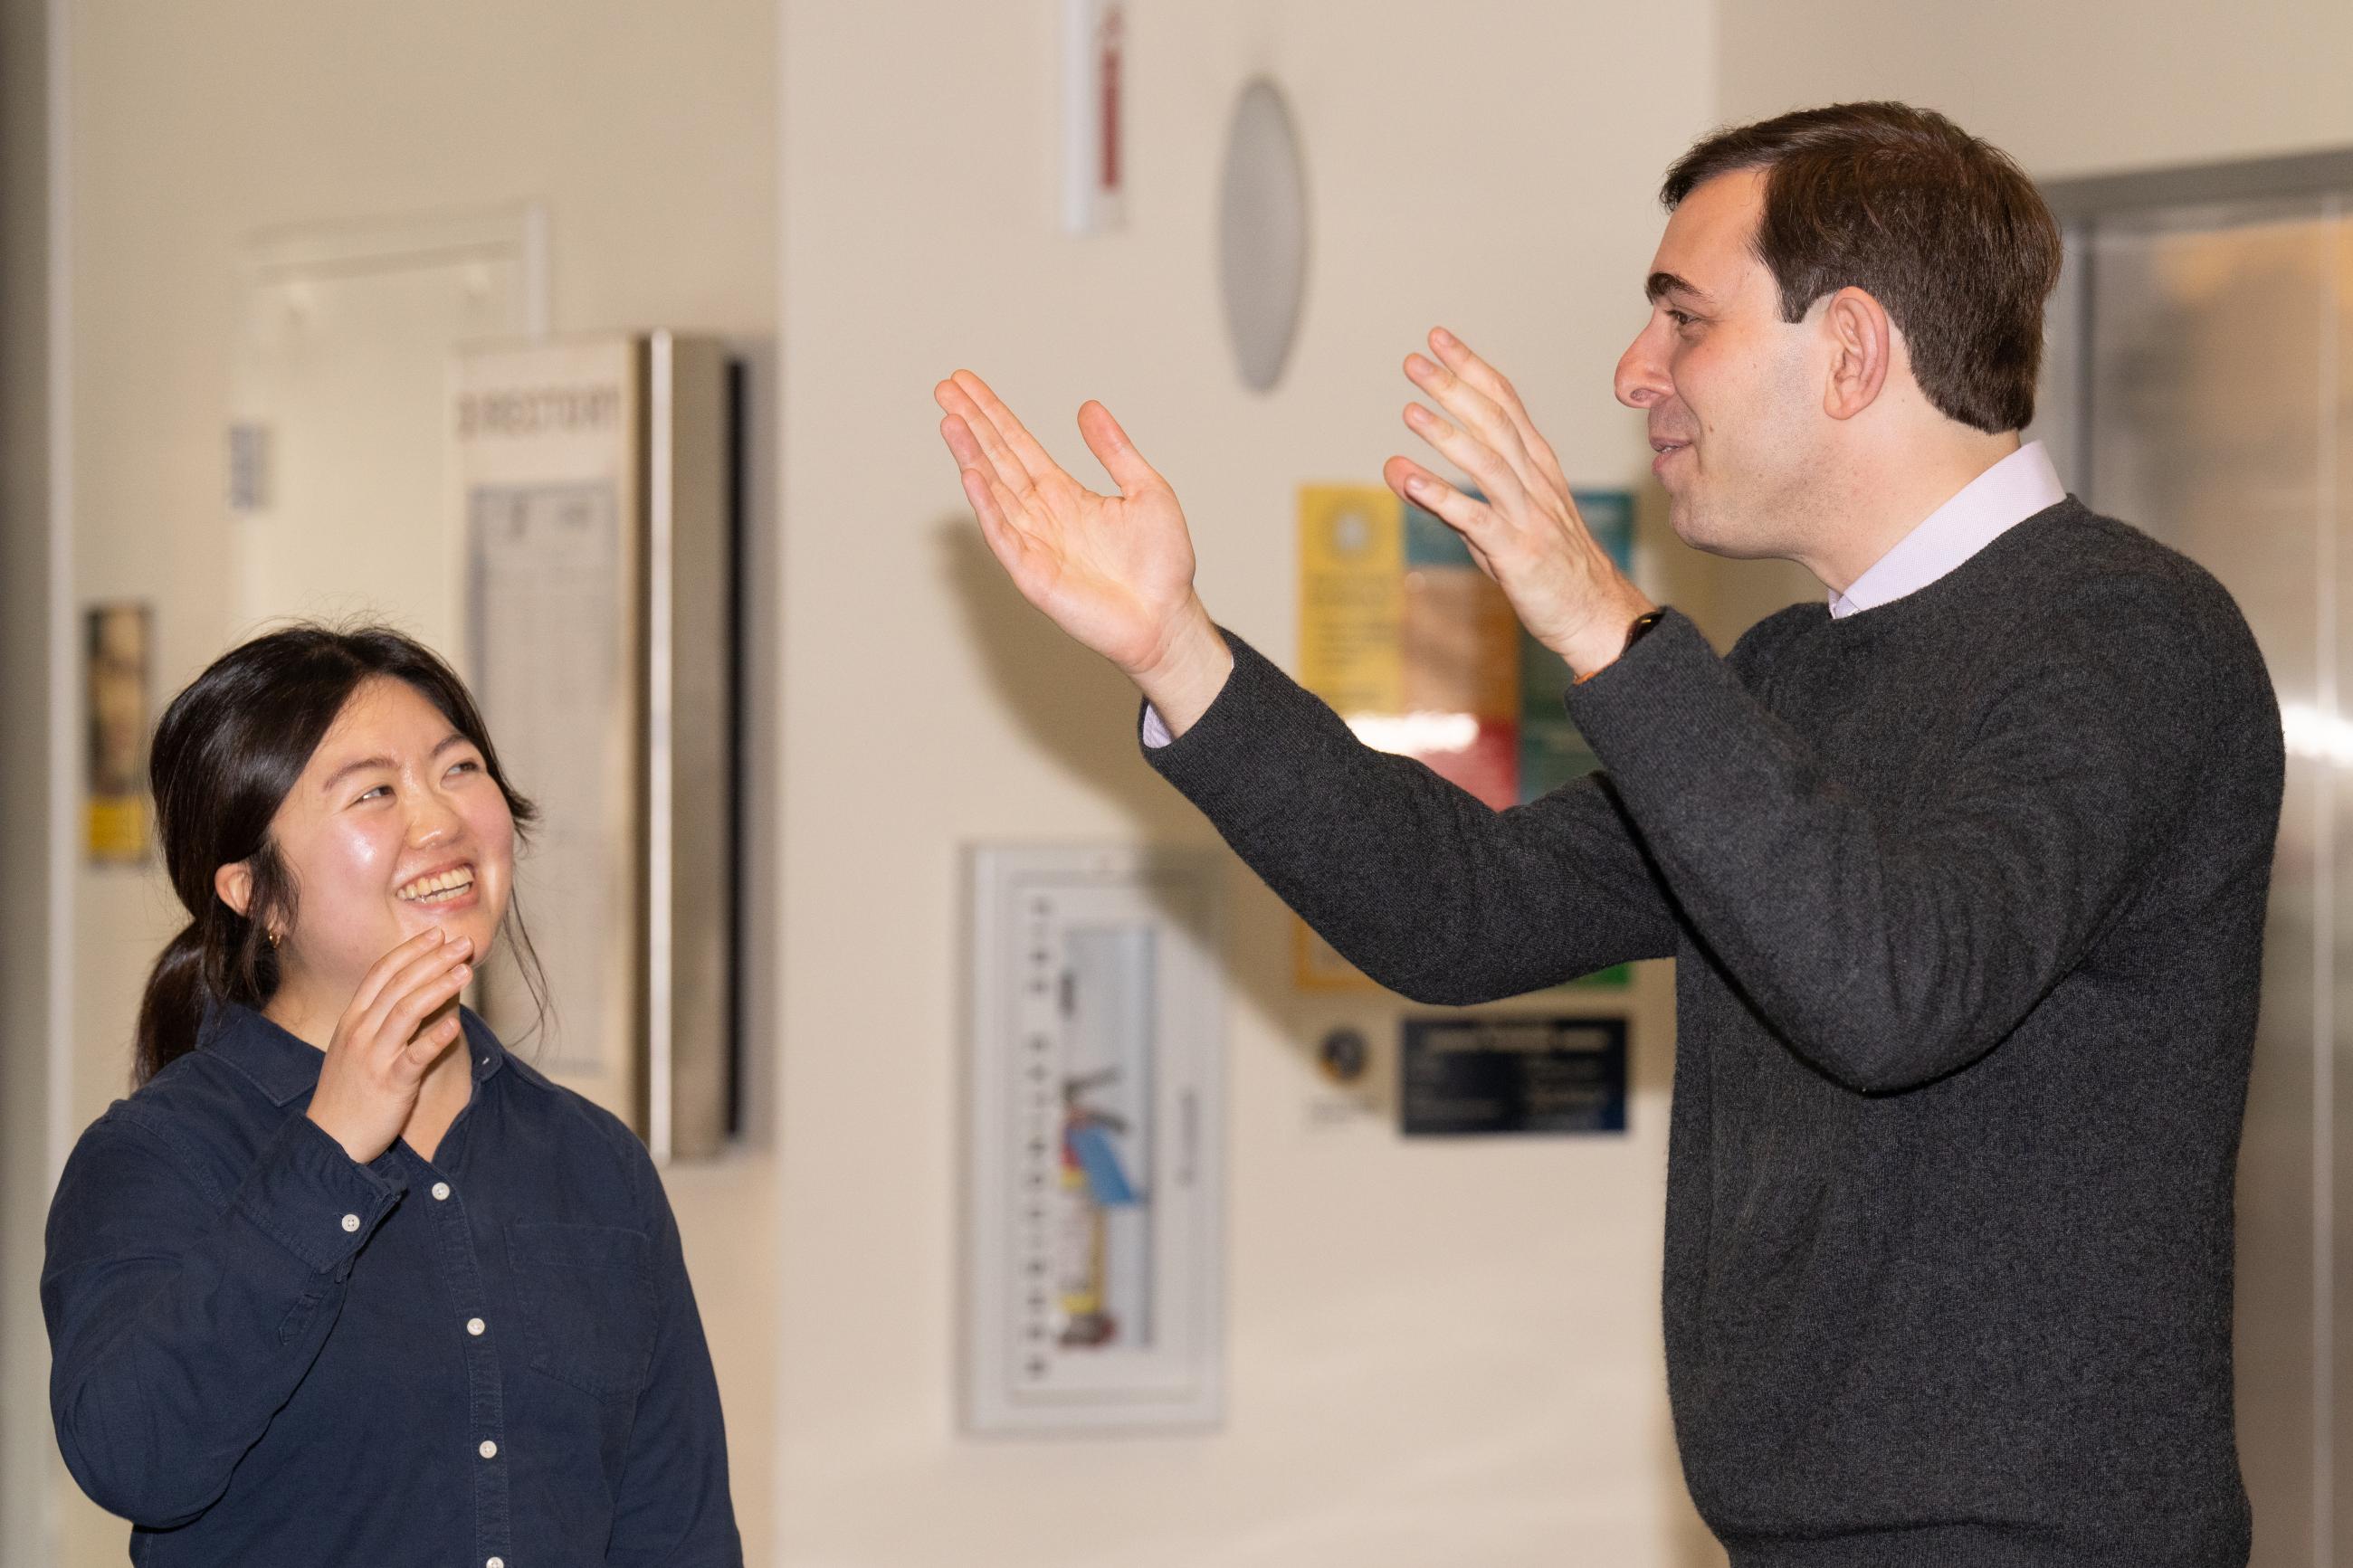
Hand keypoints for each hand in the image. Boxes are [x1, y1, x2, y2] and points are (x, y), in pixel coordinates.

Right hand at [305, 928, 472, 1163]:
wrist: (330, 1139)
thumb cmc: (349, 1092)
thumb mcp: (356, 1047)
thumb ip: (378, 1019)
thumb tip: (411, 992)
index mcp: (351, 1019)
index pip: (381, 972)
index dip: (411, 950)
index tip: (438, 933)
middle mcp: (360, 1032)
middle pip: (398, 984)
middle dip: (433, 959)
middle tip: (463, 943)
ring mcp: (374, 1057)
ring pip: (407, 1011)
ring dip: (438, 987)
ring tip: (465, 971)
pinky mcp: (390, 1083)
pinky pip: (415, 1055)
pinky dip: (436, 1037)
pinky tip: (456, 1023)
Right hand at [935, 371, 1232, 729]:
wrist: (1167, 619)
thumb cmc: (1161, 566)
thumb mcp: (1148, 491)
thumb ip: (1115, 451)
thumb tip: (1088, 407)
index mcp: (1063, 494)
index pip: (1017, 444)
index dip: (992, 413)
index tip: (965, 384)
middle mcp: (1040, 515)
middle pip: (997, 460)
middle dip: (970, 425)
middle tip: (943, 389)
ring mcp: (1032, 543)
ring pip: (993, 492)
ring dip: (970, 457)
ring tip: (950, 422)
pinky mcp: (1032, 574)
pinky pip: (1003, 535)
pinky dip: (987, 505)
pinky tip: (971, 475)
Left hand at [1384, 327, 1653, 676]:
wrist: (1595, 615)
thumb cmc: (1544, 566)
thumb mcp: (1491, 523)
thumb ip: (1445, 495)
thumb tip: (1394, 466)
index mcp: (1536, 465)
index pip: (1504, 403)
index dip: (1470, 368)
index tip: (1438, 339)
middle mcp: (1535, 481)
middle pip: (1494, 422)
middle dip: (1453, 387)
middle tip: (1415, 360)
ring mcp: (1528, 515)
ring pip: (1488, 463)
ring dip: (1447, 434)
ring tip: (1410, 410)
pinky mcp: (1517, 551)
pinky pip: (1477, 519)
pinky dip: (1441, 497)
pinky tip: (1409, 480)